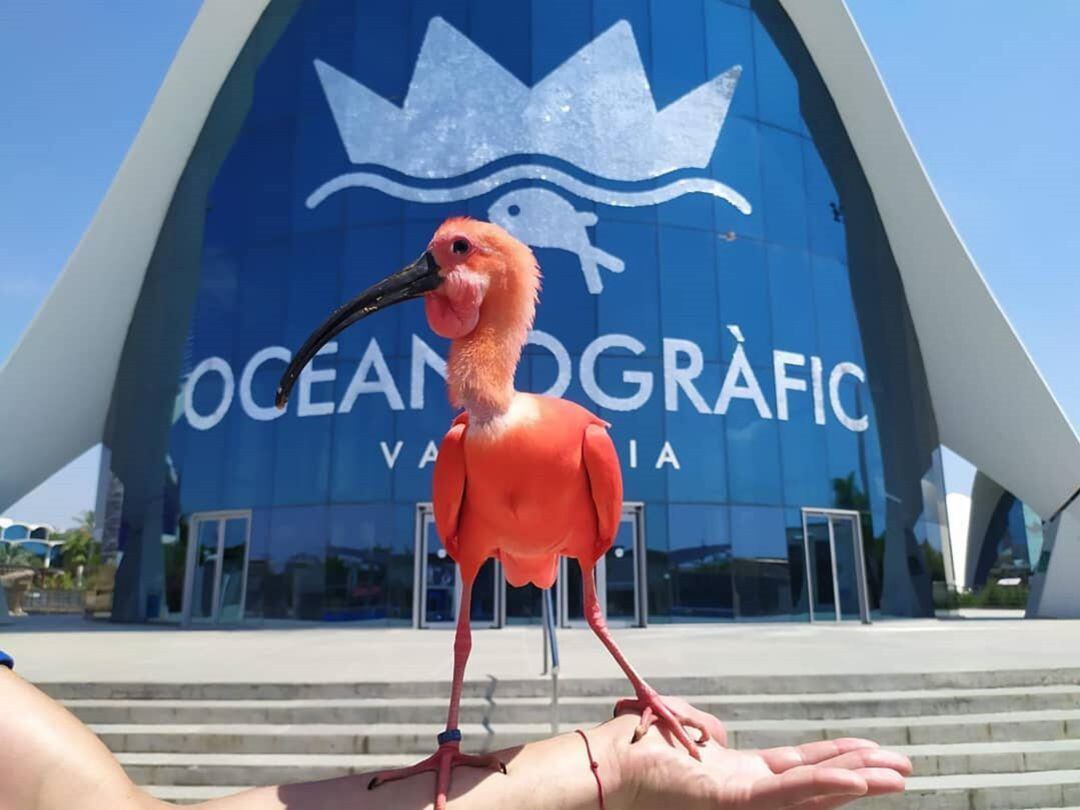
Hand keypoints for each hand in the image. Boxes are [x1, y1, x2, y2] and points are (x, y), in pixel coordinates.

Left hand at [611, 697, 910, 809]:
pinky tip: (855, 782)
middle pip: (818, 780)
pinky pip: (784, 793)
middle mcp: (750, 790)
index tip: (872, 750)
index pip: (801, 768)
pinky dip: (822, 787)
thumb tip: (721, 735)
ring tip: (896, 775)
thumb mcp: (686, 732)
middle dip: (863, 773)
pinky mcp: (732, 801)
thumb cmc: (639, 751)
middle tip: (904, 768)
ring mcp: (744, 799)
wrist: (609, 764)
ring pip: (811, 791)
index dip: (838, 760)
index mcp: (741, 776)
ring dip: (856, 782)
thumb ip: (710, 733)